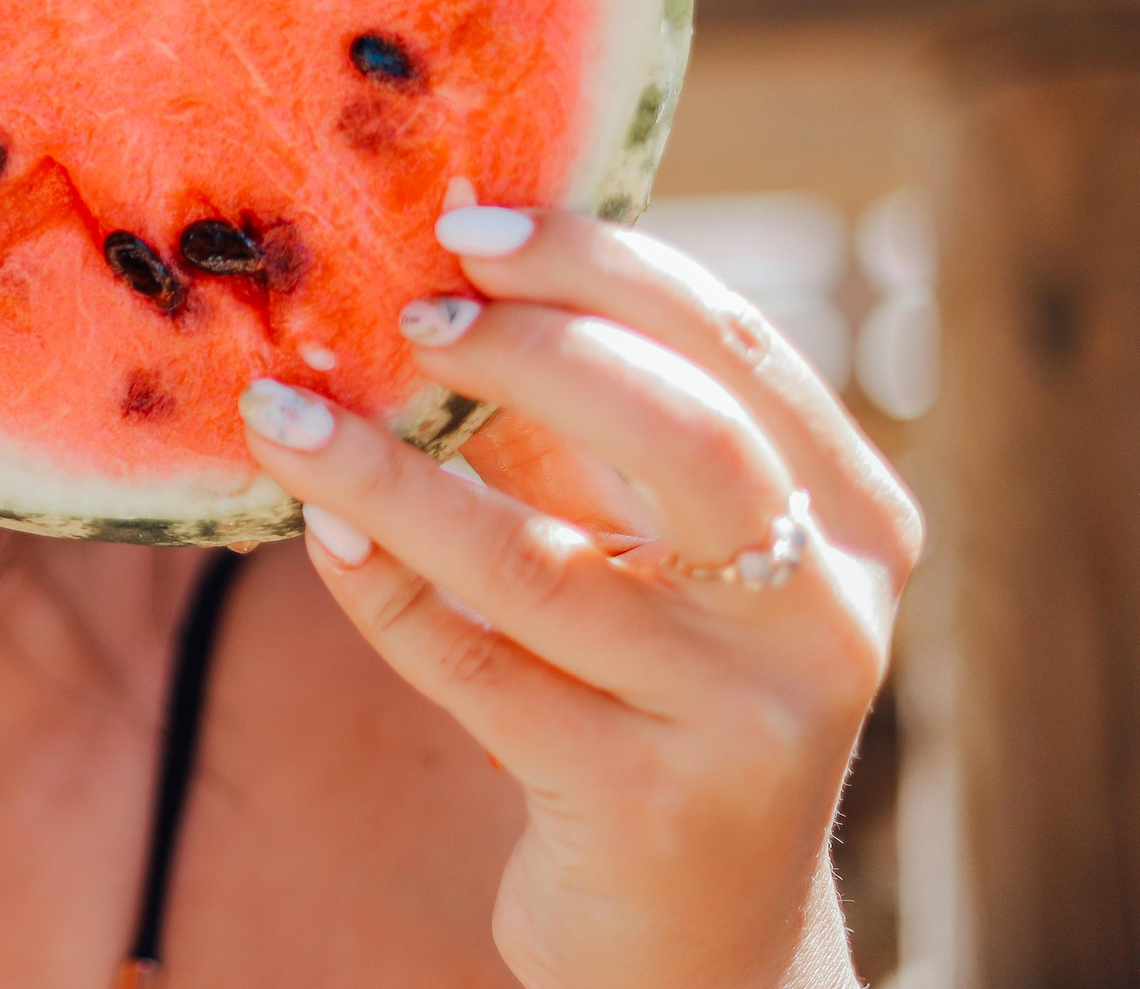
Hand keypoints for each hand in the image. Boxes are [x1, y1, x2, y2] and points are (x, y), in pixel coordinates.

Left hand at [239, 207, 922, 988]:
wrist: (697, 944)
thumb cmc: (653, 702)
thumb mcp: (654, 560)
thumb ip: (584, 439)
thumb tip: (439, 282)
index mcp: (853, 518)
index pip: (738, 347)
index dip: (601, 265)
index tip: (470, 222)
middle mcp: (827, 613)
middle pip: (681, 432)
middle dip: (531, 348)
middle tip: (408, 312)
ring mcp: (747, 718)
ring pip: (539, 557)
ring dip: (390, 469)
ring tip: (286, 412)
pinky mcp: (647, 805)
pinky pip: (475, 663)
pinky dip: (379, 582)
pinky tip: (315, 524)